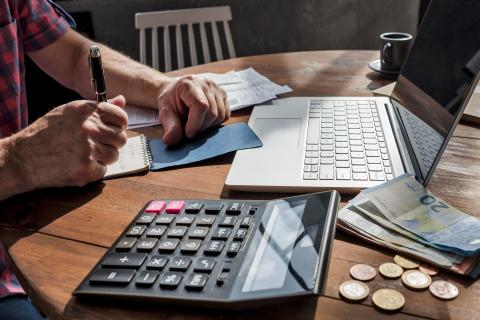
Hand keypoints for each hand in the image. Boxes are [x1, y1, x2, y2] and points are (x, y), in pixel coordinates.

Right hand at [11, 95, 127, 188]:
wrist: (23, 158)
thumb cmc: (46, 133)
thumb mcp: (69, 112)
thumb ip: (98, 108)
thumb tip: (121, 100)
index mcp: (86, 112)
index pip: (121, 118)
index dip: (119, 125)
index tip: (112, 129)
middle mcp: (89, 128)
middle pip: (121, 138)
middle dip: (111, 143)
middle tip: (96, 145)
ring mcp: (88, 150)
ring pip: (114, 155)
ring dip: (103, 157)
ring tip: (85, 154)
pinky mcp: (86, 169)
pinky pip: (104, 170)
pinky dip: (94, 169)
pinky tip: (78, 164)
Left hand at [157, 75, 229, 144]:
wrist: (176, 92)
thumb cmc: (171, 101)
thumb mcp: (165, 113)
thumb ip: (170, 126)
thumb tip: (171, 140)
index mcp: (190, 83)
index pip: (201, 106)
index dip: (195, 124)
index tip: (188, 134)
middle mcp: (206, 83)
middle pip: (212, 113)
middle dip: (201, 127)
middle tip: (190, 130)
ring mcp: (217, 88)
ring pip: (221, 115)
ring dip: (209, 126)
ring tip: (196, 124)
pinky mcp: (223, 95)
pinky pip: (226, 115)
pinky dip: (216, 123)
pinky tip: (204, 120)